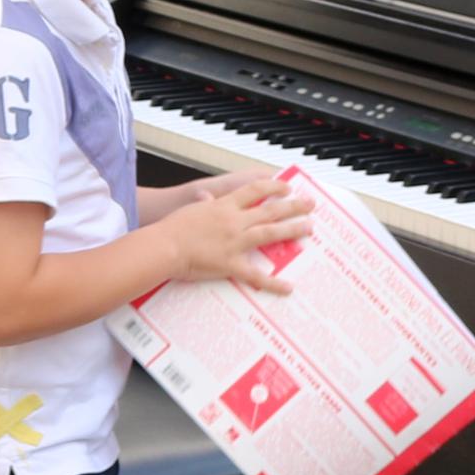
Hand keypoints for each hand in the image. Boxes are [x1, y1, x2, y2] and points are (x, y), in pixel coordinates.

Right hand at [164, 170, 313, 292]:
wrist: (164, 246)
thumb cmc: (172, 229)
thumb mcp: (190, 210)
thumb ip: (203, 205)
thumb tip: (206, 198)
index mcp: (224, 206)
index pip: (255, 190)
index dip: (273, 187)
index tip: (286, 186)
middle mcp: (234, 221)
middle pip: (270, 210)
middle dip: (293, 206)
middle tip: (310, 204)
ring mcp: (235, 242)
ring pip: (270, 233)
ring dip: (292, 230)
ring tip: (309, 228)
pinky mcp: (231, 264)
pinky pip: (256, 275)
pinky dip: (273, 283)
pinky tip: (288, 287)